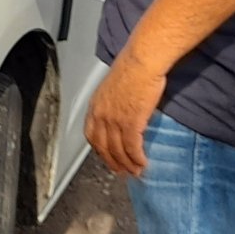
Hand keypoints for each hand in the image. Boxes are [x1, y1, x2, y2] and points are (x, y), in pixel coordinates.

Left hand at [84, 52, 166, 176]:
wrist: (142, 61)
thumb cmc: (132, 68)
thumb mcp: (114, 87)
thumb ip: (113, 103)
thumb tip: (121, 113)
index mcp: (95, 106)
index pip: (91, 136)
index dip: (100, 151)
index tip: (107, 158)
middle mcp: (101, 115)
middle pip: (104, 147)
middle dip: (113, 162)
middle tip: (122, 171)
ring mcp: (114, 120)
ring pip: (118, 151)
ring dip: (128, 164)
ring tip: (136, 171)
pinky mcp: (131, 122)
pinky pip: (132, 147)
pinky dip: (137, 158)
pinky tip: (143, 163)